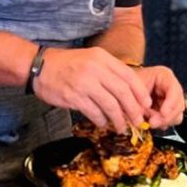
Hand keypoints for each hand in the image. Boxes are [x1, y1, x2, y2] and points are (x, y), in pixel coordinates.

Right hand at [33, 47, 151, 132]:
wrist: (40, 66)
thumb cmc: (68, 64)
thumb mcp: (91, 59)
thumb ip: (109, 72)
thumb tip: (130, 94)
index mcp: (102, 58)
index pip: (128, 76)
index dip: (140, 93)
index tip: (146, 105)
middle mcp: (95, 69)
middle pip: (122, 92)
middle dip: (133, 110)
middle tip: (138, 121)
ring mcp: (84, 83)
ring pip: (110, 105)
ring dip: (119, 120)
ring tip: (122, 128)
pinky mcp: (74, 97)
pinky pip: (94, 113)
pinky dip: (102, 121)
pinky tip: (103, 124)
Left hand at [133, 65, 184, 128]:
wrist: (124, 88)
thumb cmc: (128, 84)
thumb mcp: (132, 90)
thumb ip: (141, 104)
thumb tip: (150, 119)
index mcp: (164, 76)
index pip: (174, 89)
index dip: (171, 103)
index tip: (163, 113)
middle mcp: (171, 87)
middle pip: (178, 104)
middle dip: (166, 116)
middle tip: (152, 123)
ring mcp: (171, 99)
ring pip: (177, 114)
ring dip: (163, 121)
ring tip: (148, 120)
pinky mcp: (168, 109)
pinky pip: (171, 120)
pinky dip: (162, 123)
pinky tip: (151, 121)